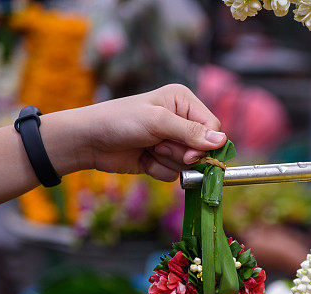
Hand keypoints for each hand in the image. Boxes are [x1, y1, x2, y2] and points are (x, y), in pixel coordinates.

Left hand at [58, 84, 225, 180]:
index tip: (191, 155)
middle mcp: (181, 120)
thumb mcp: (157, 122)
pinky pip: (174, 174)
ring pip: (189, 165)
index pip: (213, 127)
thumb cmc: (120, 121)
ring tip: (148, 149)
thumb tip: (222, 141)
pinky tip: (144, 159)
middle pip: (203, 149)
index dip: (206, 145)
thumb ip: (190, 133)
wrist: (89, 141)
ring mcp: (171, 141)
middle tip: (158, 146)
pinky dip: (159, 170)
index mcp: (183, 102)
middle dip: (181, 153)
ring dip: (168, 161)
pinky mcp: (162, 159)